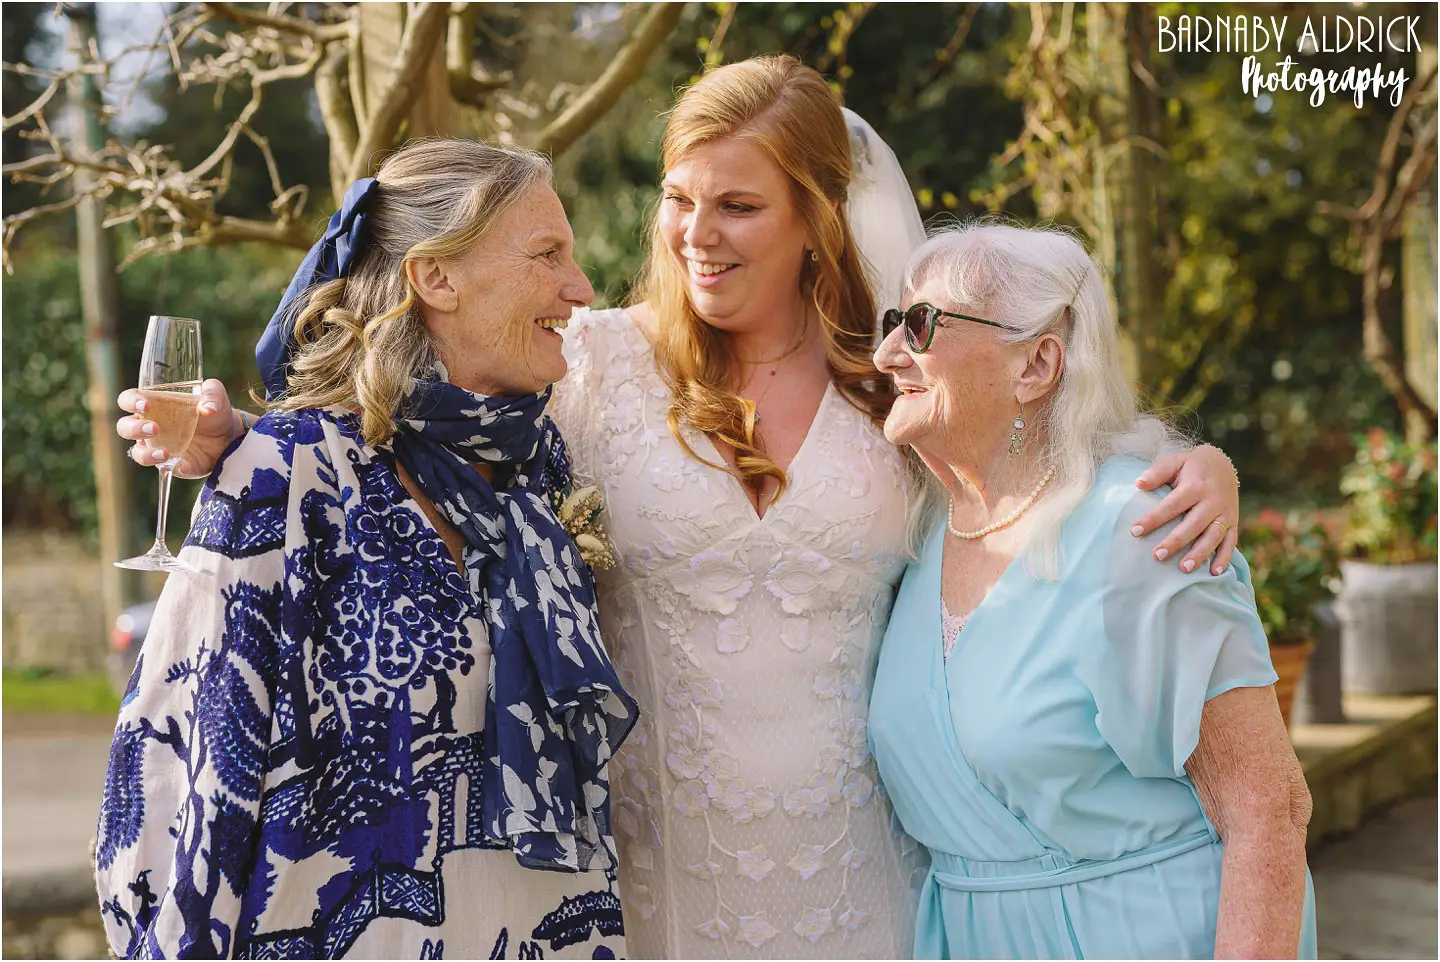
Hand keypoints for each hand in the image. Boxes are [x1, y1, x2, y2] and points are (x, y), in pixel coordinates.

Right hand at [116, 378, 241, 478]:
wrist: (229, 437)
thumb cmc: (214, 411)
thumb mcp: (216, 396)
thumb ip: (212, 395)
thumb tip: (207, 408)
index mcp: (153, 404)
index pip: (128, 400)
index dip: (131, 401)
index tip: (145, 405)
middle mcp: (148, 425)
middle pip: (124, 427)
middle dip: (134, 428)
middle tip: (155, 428)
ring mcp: (157, 447)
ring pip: (137, 452)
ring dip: (146, 454)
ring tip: (165, 453)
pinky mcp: (170, 464)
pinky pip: (164, 469)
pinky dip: (172, 467)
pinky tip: (183, 464)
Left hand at [1131, 444, 1239, 574]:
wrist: (1223, 464)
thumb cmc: (1191, 466)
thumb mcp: (1175, 461)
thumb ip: (1157, 472)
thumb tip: (1138, 483)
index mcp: (1195, 486)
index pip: (1172, 505)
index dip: (1154, 518)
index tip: (1134, 531)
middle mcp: (1212, 501)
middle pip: (1193, 524)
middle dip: (1176, 541)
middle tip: (1157, 556)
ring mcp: (1225, 513)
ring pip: (1213, 536)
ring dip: (1199, 554)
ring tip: (1183, 569)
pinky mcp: (1233, 522)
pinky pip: (1231, 542)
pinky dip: (1224, 557)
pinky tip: (1214, 573)